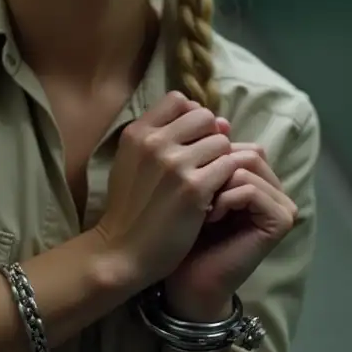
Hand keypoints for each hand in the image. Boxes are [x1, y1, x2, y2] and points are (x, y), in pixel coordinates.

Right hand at [92, 91, 235, 288]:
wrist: (122, 251)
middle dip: (210, 136)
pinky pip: (228, 166)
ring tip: (209, 181)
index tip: (190, 141)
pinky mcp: (195, 188)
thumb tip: (219, 120)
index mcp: (137, 132)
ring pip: (221, 141)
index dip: (191, 117)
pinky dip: (227, 180)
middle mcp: (155, 142)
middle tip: (204, 163)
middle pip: (204, 116)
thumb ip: (165, 137)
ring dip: (220, 160)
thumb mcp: (132, 161)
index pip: (178, 99)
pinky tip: (214, 197)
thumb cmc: (129, 207)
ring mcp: (175, 164)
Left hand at [164, 121, 297, 321]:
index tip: (183, 181)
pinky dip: (224, 200)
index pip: (233, 141)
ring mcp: (280, 202)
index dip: (204, 155)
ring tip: (200, 209)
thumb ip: (202, 150)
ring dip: (215, 185)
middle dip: (210, 169)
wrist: (184, 277)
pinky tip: (210, 218)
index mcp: (251, 175)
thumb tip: (219, 117)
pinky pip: (250, 188)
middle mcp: (271, 186)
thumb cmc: (180, 230)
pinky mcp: (280, 220)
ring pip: (245, 164)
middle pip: (243, 149)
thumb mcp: (187, 181)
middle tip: (192, 197)